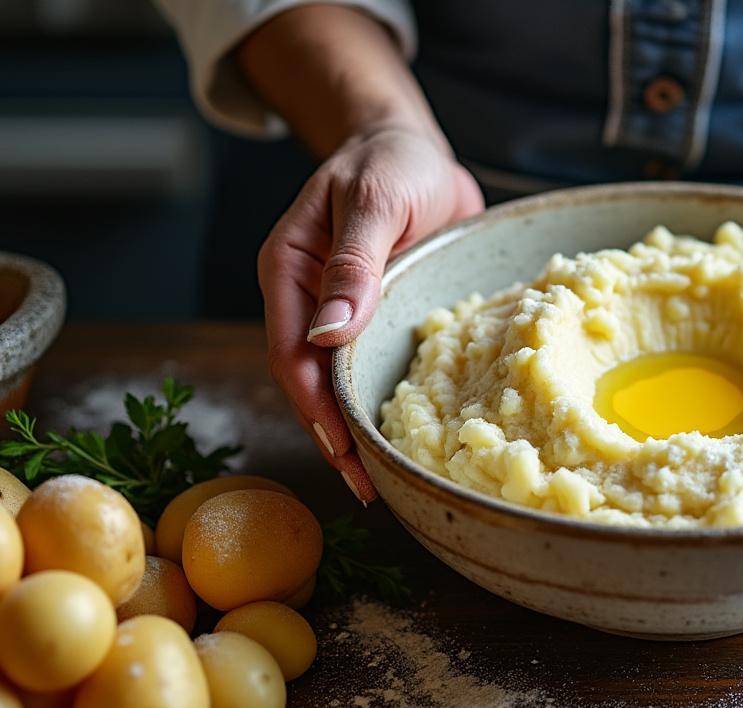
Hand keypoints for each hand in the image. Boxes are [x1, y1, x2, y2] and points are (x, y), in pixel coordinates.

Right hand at [258, 126, 483, 501]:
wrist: (412, 145)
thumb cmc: (391, 161)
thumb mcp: (375, 200)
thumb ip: (354, 264)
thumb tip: (329, 333)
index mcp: (289, 270)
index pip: (290, 352)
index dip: (314, 407)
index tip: (343, 449)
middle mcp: (307, 299)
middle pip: (309, 381)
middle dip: (333, 436)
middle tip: (368, 486)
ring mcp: (340, 312)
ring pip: (339, 382)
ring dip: (356, 429)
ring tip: (382, 479)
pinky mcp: (376, 317)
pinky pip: (373, 368)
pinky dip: (383, 404)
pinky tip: (404, 437)